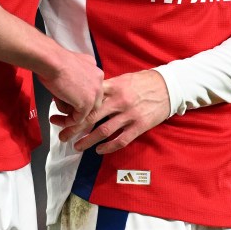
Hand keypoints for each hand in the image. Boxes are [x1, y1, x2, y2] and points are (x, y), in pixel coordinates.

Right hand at [40, 49, 102, 123]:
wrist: (52, 61)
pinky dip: (66, 122)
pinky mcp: (86, 104)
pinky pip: (77, 119)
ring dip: (70, 116)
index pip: (93, 91)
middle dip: (77, 108)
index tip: (68, 102)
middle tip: (63, 111)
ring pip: (85, 112)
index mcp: (96, 71)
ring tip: (56, 117)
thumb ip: (77, 77)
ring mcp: (94, 94)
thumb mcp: (71, 67)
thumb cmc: (55, 61)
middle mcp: (99, 82)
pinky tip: (55, 119)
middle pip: (92, 102)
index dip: (80, 98)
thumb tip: (70, 91)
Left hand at [52, 70, 169, 154]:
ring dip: (88, 140)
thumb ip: (106, 87)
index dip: (73, 109)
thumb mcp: (123, 79)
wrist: (169, 87)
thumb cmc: (143, 81)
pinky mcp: (139, 126)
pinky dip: (108, 147)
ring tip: (77, 146)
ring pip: (103, 131)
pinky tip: (99, 150)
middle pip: (91, 117)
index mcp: (113, 87)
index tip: (61, 116)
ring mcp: (129, 114)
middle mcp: (119, 101)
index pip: (88, 100)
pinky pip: (121, 140)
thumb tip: (86, 92)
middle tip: (62, 135)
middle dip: (75, 127)